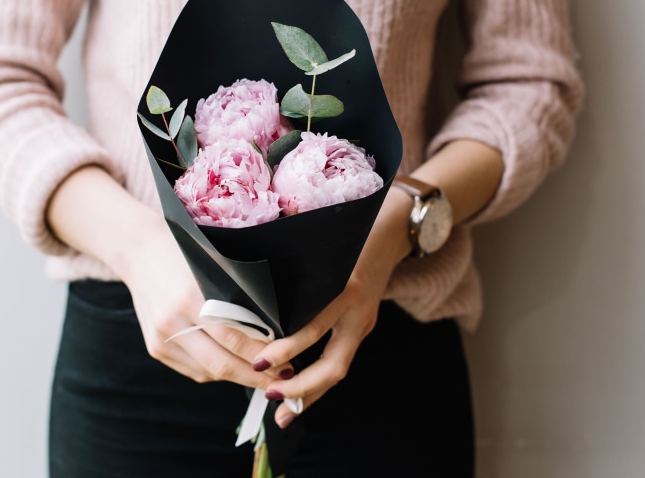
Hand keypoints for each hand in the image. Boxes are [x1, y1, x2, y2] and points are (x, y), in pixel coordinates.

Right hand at [46, 165, 293, 387]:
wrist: (140, 252)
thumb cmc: (187, 254)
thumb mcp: (215, 267)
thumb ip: (240, 297)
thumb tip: (276, 330)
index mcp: (190, 297)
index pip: (236, 338)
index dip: (265, 356)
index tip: (289, 362)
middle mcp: (172, 322)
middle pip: (222, 363)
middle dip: (257, 376)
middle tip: (284, 378)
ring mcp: (160, 338)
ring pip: (209, 372)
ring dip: (239, 377)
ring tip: (265, 375)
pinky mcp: (155, 348)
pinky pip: (194, 371)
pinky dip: (217, 372)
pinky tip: (235, 367)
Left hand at [249, 187, 413, 427]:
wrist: (394, 230)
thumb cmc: (348, 229)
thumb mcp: (323, 234)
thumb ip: (291, 240)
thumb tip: (251, 244)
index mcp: (344, 286)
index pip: (316, 325)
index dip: (289, 348)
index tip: (260, 363)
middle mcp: (357, 310)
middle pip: (334, 363)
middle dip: (302, 386)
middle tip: (270, 397)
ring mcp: (363, 321)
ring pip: (339, 368)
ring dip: (312, 394)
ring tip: (283, 414)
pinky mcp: (362, 327)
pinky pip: (340, 360)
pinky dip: (320, 381)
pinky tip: (299, 397)